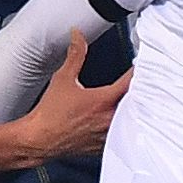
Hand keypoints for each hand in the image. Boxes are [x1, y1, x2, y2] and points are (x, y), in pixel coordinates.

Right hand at [15, 32, 129, 161]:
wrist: (39, 140)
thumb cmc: (49, 115)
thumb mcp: (63, 79)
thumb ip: (75, 55)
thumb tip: (77, 36)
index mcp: (103, 101)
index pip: (131, 82)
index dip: (139, 70)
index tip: (141, 63)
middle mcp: (109, 119)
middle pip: (137, 102)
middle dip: (140, 90)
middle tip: (143, 80)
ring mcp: (108, 135)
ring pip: (132, 119)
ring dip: (134, 109)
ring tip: (135, 99)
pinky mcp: (104, 146)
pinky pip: (122, 134)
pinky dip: (124, 125)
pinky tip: (121, 119)